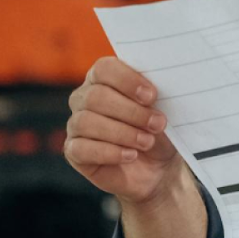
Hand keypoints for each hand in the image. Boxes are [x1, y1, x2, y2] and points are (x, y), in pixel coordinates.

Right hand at [65, 56, 183, 203]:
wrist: (159, 168)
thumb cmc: (159, 131)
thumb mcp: (164, 110)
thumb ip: (156, 95)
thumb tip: (154, 91)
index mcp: (104, 79)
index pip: (104, 68)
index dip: (127, 80)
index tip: (152, 96)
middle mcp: (84, 98)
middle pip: (96, 96)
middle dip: (131, 111)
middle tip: (157, 124)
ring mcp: (76, 125)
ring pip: (87, 122)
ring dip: (123, 133)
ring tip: (147, 142)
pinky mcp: (74, 152)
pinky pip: (81, 149)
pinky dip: (110, 152)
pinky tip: (131, 155)